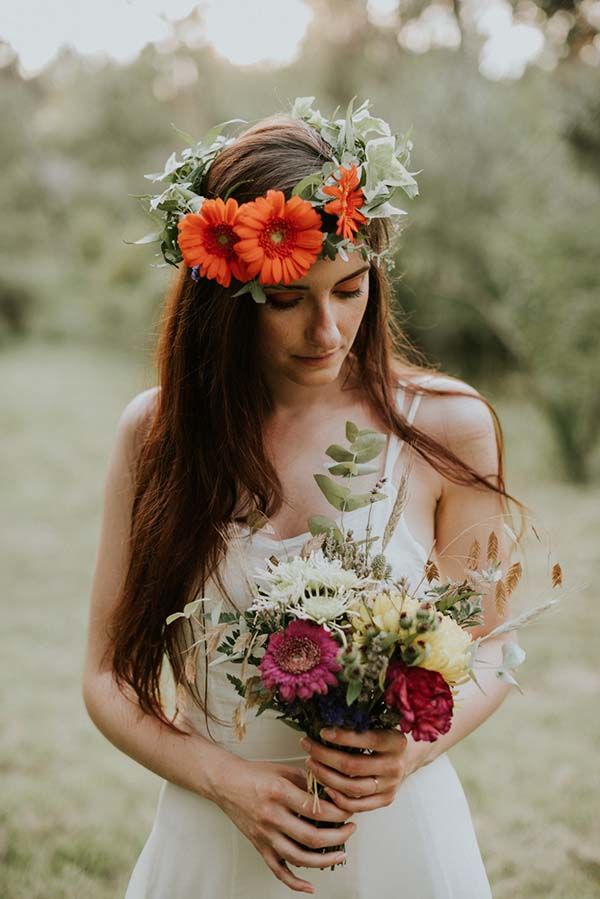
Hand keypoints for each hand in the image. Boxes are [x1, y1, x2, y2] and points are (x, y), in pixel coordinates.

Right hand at [213, 756, 357, 894]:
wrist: (225, 783)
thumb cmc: (254, 774)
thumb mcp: (283, 770)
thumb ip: (307, 782)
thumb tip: (332, 795)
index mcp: (279, 793)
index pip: (316, 809)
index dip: (338, 811)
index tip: (349, 810)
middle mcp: (271, 816)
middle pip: (311, 837)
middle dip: (338, 836)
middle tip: (350, 830)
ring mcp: (265, 834)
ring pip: (298, 858)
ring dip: (324, 860)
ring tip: (341, 853)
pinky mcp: (259, 846)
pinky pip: (278, 870)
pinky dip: (294, 883)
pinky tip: (310, 886)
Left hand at [300, 726, 418, 812]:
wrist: (409, 756)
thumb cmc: (387, 735)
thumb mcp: (382, 723)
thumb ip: (362, 723)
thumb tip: (327, 718)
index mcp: (396, 742)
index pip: (366, 740)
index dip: (342, 737)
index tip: (322, 732)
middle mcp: (395, 765)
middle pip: (353, 766)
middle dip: (325, 756)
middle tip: (307, 746)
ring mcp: (391, 786)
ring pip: (352, 787)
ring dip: (326, 776)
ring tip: (311, 764)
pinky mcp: (385, 800)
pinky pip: (357, 805)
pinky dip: (337, 798)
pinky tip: (324, 786)